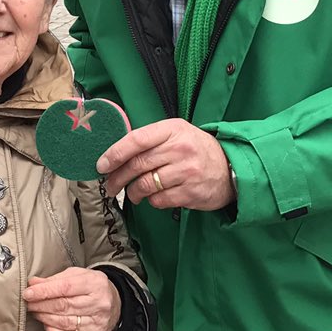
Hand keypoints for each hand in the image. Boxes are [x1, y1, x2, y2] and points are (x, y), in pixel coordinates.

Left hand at [23, 267, 120, 330]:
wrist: (115, 303)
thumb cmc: (92, 287)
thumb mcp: (77, 276)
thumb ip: (55, 279)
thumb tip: (33, 283)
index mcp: (95, 283)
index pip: (64, 287)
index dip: (44, 291)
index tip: (28, 293)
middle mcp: (99, 303)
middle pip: (63, 305)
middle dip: (41, 304)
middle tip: (29, 303)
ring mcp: (97, 322)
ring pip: (64, 322)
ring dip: (45, 318)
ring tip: (36, 312)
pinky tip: (47, 326)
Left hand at [96, 118, 233, 210]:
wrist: (230, 167)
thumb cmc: (196, 149)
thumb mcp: (176, 134)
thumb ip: (150, 140)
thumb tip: (115, 154)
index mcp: (172, 129)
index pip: (136, 139)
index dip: (115, 153)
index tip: (101, 164)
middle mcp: (180, 148)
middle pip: (137, 164)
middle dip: (117, 177)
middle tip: (109, 185)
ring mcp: (187, 171)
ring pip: (146, 184)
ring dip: (133, 192)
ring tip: (132, 193)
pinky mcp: (191, 192)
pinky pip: (159, 200)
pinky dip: (151, 201)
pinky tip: (153, 197)